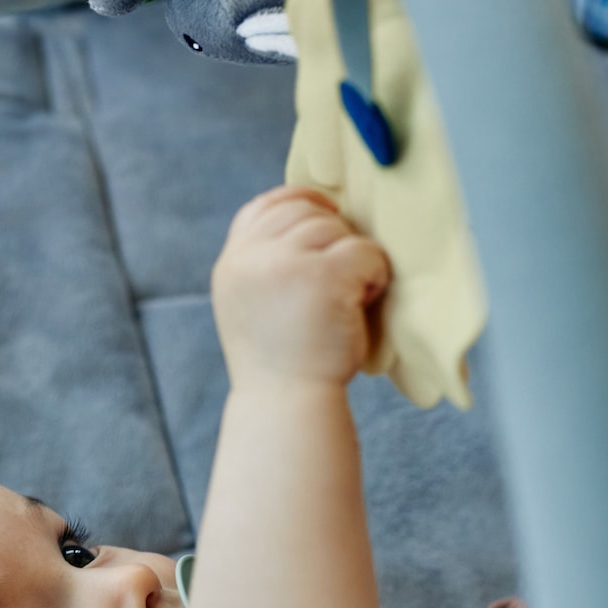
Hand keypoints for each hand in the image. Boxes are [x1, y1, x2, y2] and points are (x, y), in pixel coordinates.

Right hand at [209, 186, 390, 388]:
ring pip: (337, 229)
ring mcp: (285, 265)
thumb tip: (311, 215)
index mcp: (233, 264)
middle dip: (333, 237)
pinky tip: (365, 302)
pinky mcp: (323, 277)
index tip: (327, 214)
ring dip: (354, 258)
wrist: (288, 405)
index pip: (265, 206)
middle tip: (342, 280)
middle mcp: (251, 259)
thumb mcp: (253, 304)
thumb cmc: (284, 362)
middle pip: (306, 213)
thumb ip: (266, 263)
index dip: (301, 202)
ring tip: (352, 296)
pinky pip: (364, 250)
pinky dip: (374, 274)